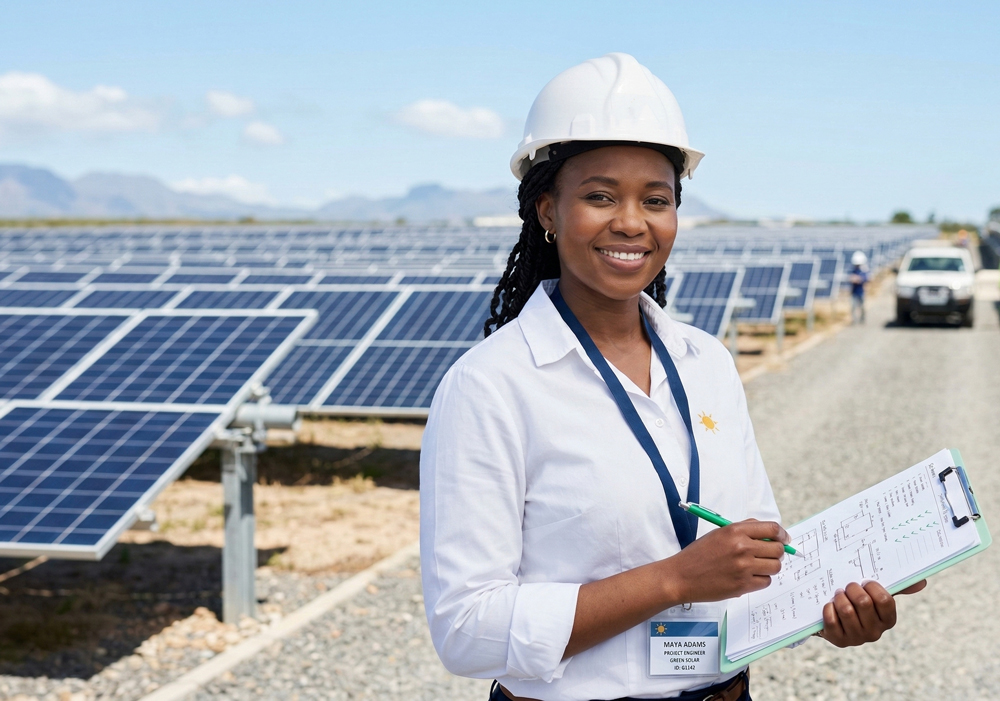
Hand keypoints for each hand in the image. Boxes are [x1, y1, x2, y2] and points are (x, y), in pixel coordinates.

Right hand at [664, 520, 788, 602]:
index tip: (784, 539)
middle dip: (777, 552)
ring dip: (769, 567)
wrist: (681, 576)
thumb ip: (743, 530)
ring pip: (775, 567)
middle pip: (777, 550)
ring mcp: (743, 568)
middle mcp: (742, 547)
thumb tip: (768, 533)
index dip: (782, 535)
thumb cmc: (698, 554)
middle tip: (769, 555)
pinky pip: (765, 581)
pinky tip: (748, 577)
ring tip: (756, 566)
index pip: (772, 529)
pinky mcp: (743, 585)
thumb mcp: (719, 534)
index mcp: (735, 531)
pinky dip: (761, 579)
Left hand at [819, 580, 926, 646]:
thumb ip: (897, 587)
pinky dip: (828, 608)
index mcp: (888, 620)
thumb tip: (922, 582)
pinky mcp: (838, 641)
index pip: (885, 600)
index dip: (872, 587)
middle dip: (853, 589)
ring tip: (838, 594)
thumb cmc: (859, 602)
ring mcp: (857, 638)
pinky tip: (830, 606)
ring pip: (846, 610)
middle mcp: (875, 632)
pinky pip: (831, 619)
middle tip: (848, 586)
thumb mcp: (876, 593)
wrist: (834, 617)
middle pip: (864, 603)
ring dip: (839, 597)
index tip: (865, 582)